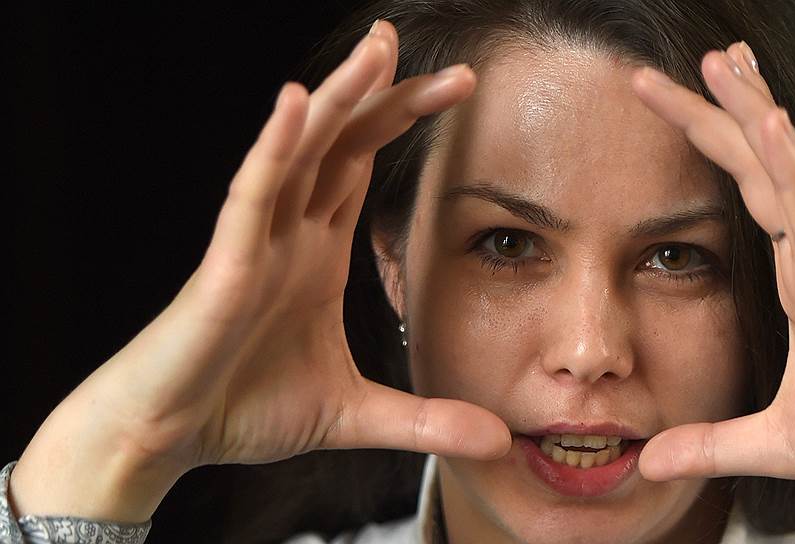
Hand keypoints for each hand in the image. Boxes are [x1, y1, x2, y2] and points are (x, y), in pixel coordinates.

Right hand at [11, 20, 508, 521]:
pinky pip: (251, 194)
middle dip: (391, 99)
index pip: (364, 167)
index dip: (405, 124)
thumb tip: (498, 442)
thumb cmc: (244, 408)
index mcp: (317, 252)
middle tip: (454, 69)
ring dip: (339, 98)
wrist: (169, 436)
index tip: (458, 91)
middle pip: (344, 145)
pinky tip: (297, 103)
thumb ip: (425, 422)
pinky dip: (273, 148)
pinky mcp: (224, 265)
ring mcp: (256, 242)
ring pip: (299, 151)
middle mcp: (290, 233)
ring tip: (378, 50)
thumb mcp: (355, 414)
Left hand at [630, 42, 794, 526]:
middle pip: (765, 167)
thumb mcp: (769, 442)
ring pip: (790, 176)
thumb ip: (708, 443)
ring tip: (724, 62)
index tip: (691, 97)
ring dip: (755, 115)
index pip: (752, 192)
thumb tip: (650, 460)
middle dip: (730, 108)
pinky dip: (794, 172)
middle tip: (705, 55)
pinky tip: (771, 126)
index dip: (724, 143)